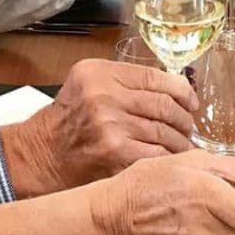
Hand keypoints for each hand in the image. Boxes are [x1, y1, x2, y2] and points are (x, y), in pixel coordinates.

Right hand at [1, 59, 198, 197]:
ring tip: (183, 146)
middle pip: (164, 105)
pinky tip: (173, 161)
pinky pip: (158, 154)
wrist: (42, 155)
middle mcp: (104, 95)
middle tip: (189, 129)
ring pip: (165, 131)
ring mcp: (110, 125)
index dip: (182, 91)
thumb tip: (176, 90)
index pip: (155, 77)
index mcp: (99, 73)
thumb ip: (125, 84)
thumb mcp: (89, 88)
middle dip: (184, 120)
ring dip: (181, 142)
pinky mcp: (115, 153)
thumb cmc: (70, 123)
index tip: (192, 103)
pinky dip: (171, 158)